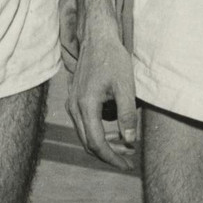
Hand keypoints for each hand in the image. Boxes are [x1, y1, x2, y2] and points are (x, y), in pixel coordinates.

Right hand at [66, 18, 137, 171]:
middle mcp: (74, 107)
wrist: (97, 37)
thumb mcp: (126, 86)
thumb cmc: (112, 59)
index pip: (97, 143)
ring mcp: (72, 103)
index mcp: (86, 106)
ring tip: (125, 145)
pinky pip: (83, 123)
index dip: (112, 158)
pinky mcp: (74, 98)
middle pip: (88, 143)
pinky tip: (114, 130)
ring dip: (103, 143)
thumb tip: (130, 141)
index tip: (128, 165)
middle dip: (108, 154)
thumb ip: (127, 115)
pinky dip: (97, 132)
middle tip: (128, 159)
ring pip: (85, 134)